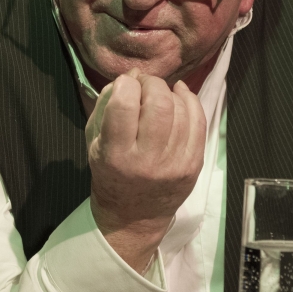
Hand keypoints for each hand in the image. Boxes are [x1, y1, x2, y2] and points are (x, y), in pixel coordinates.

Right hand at [86, 69, 206, 271]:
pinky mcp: (194, 164)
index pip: (124, 105)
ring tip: (160, 93)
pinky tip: (180, 95)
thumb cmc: (110, 173)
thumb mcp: (94, 141)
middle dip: (151, 83)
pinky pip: (199, 121)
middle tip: (145, 85)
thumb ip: (106, 105)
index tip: (125, 85)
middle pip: (158, 103)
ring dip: (169, 92)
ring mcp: (175, 164)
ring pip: (180, 109)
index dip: (125, 84)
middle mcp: (147, 160)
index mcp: (116, 155)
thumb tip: (132, 76)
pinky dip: (190, 101)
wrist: (134, 216)